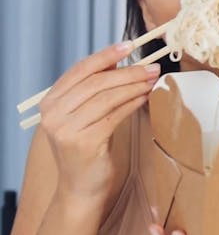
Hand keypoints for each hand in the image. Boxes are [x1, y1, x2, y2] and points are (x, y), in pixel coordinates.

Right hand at [39, 42, 160, 202]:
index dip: (106, 55)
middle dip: (128, 71)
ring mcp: (67, 129)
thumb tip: (117, 62)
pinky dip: (133, 102)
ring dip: (134, 85)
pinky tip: (145, 96)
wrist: (80, 188)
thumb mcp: (81, 116)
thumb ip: (91, 91)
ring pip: (107, 97)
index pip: (80, 70)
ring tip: (152, 80)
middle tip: (152, 67)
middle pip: (96, 82)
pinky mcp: (85, 142)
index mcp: (50, 102)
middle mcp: (54, 114)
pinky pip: (115, 115)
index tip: (129, 46)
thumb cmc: (85, 149)